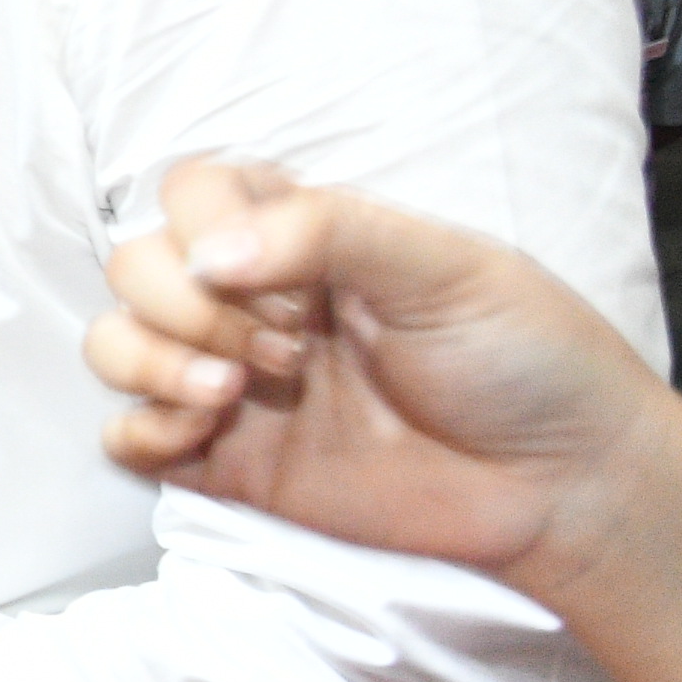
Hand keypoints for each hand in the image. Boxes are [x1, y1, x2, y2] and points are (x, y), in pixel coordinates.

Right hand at [85, 159, 656, 597]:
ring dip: (150, 361)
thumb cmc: (526, 359)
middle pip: (137, 266)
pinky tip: (202, 437)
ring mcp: (235, 385)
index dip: (198, 223)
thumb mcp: (447, 267)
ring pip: (116, 346)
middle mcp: (257, 304)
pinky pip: (129, 439)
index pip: (193, 192)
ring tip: (230, 396)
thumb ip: (328, 235)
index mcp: (307, 240)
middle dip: (181, 304)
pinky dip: (141, 431)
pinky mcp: (230, 465)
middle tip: (279, 350)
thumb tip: (206, 254)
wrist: (566, 489)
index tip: (256, 273)